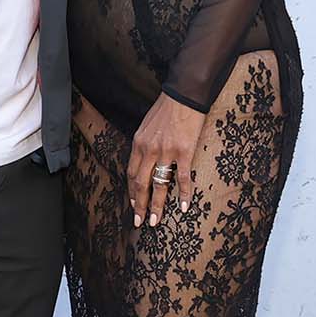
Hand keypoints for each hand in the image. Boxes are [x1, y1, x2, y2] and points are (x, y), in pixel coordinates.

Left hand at [127, 94, 204, 227]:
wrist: (184, 95)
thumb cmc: (167, 108)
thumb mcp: (147, 125)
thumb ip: (144, 144)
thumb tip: (143, 159)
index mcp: (139, 143)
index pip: (131, 173)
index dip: (132, 192)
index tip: (134, 205)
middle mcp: (149, 149)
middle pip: (141, 183)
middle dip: (139, 205)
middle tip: (140, 221)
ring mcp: (166, 151)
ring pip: (158, 184)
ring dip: (156, 205)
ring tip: (155, 220)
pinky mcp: (184, 151)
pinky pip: (182, 177)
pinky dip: (183, 193)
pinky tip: (184, 206)